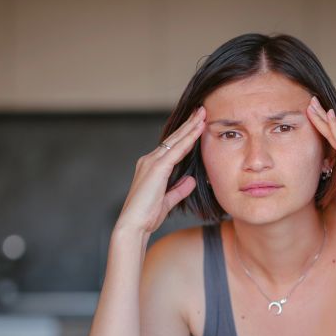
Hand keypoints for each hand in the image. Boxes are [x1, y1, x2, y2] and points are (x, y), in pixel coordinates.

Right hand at [116, 106, 205, 235]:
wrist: (133, 225)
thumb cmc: (146, 216)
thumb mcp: (167, 201)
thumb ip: (179, 189)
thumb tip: (191, 180)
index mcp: (151, 167)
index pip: (172, 147)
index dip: (185, 135)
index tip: (197, 124)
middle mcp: (150, 160)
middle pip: (174, 138)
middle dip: (189, 123)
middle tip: (201, 109)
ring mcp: (152, 162)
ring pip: (176, 140)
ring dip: (191, 126)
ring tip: (203, 113)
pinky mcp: (157, 168)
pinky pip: (177, 150)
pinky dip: (189, 139)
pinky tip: (198, 130)